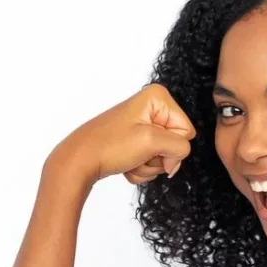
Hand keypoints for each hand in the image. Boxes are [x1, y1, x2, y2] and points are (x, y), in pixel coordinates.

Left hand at [50, 84, 196, 184]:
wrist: (80, 160)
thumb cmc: (109, 146)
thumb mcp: (151, 142)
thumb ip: (178, 148)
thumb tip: (175, 162)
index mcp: (158, 98)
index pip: (186, 131)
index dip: (170, 146)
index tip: (148, 145)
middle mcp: (152, 107)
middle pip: (176, 143)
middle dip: (158, 157)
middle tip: (137, 154)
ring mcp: (144, 124)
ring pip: (164, 156)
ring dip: (148, 165)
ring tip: (129, 158)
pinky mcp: (136, 139)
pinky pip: (151, 160)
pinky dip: (140, 168)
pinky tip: (125, 163)